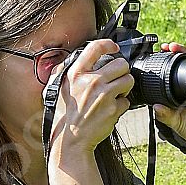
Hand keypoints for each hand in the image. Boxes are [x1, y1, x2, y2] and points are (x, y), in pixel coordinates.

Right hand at [46, 39, 133, 156]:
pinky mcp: (113, 109)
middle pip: (121, 64)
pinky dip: (122, 105)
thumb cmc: (63, 115)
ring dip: (125, 86)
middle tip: (117, 78)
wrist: (70, 140)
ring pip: (129, 80)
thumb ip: (65, 70)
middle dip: (122, 70)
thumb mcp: (56, 88)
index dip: (109, 45)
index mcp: (76, 74)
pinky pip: (127, 101)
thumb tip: (74, 58)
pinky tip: (112, 109)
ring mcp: (104, 95)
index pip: (96, 47)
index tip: (114, 48)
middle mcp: (91, 81)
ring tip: (116, 93)